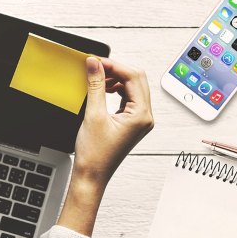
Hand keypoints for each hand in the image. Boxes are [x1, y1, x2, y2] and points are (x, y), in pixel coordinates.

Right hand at [57, 57, 153, 235]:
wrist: (91, 176)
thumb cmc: (95, 155)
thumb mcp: (93, 115)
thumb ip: (96, 85)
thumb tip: (94, 64)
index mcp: (142, 115)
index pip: (133, 77)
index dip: (114, 65)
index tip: (96, 61)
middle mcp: (145, 117)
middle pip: (136, 80)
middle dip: (116, 70)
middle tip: (96, 65)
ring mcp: (139, 120)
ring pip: (132, 87)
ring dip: (116, 79)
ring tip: (97, 78)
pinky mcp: (131, 123)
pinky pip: (127, 98)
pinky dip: (115, 89)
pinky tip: (103, 89)